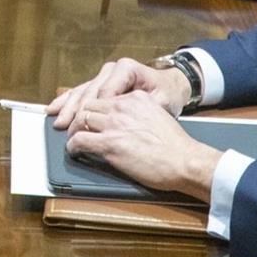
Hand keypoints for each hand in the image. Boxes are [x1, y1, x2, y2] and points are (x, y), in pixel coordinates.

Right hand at [49, 56, 189, 129]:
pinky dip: (68, 101)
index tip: (87, 129)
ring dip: (68, 107)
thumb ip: (140, 109)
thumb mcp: (162, 102)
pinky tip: (55, 107)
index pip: (104, 93)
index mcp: (126, 69)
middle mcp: (113, 69)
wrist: (172, 87)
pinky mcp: (102, 82)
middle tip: (64, 127)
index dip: (93, 112)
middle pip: (89, 92)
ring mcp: (106, 75)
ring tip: (56, 119)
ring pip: (82, 91)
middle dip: (75, 111)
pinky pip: (82, 91)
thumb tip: (120, 120)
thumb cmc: (168, 95)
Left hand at [64, 91, 220, 200]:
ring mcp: (114, 124)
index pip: (104, 96)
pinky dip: (72, 146)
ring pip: (81, 119)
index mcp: (135, 98)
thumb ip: (140, 114)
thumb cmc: (176, 146)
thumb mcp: (158, 116)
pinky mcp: (109, 144)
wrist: (184, 161)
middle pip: (89, 105)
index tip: (88, 113)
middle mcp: (122, 106)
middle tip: (75, 126)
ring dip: (73, 129)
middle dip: (79, 115)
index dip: (92, 106)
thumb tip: (128, 125)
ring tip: (73, 138)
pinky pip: (79, 140)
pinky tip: (74, 151)